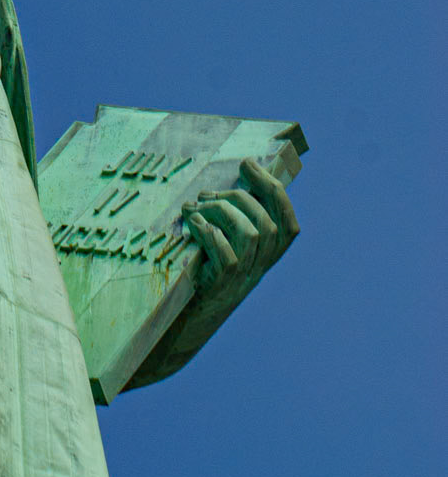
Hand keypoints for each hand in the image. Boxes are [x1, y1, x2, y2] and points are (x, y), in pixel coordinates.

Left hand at [181, 156, 299, 322]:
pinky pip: (226, 255)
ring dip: (220, 211)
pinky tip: (192, 223)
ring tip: (194, 208)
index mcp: (266, 254)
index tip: (248, 164)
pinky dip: (208, 232)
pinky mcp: (222, 284)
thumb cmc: (205, 266)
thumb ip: (233, 218)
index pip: (288, 224)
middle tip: (206, 193)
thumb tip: (224, 182)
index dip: (272, 190)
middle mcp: (261, 267)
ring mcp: (244, 277)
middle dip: (237, 197)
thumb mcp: (226, 242)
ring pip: (250, 235)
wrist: (187, 311)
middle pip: (267, 224)